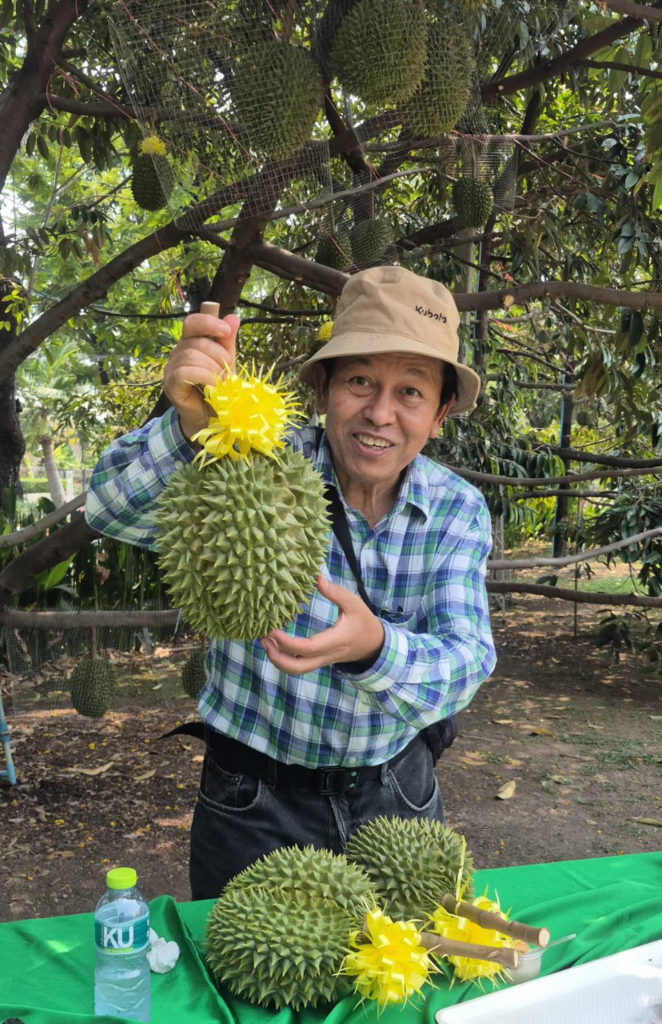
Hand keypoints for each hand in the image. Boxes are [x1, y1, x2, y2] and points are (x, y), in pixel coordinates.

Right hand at [164, 311, 240, 439]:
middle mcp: (177, 353)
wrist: (210, 418)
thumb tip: (233, 318)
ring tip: (223, 383)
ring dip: (214, 369)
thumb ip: (227, 341)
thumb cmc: (218, 389)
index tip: (227, 331)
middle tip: (228, 373)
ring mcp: (170, 368)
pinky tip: (213, 387)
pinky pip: (186, 371)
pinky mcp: (170, 384)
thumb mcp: (226, 362)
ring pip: (192, 356)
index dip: (209, 323)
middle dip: (219, 356)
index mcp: (189, 343)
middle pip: (197, 342)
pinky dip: (204, 377)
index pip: (193, 322)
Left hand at [260, 575, 384, 675]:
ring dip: (277, 659)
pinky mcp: (318, 660)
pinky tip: (275, 643)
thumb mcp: (354, 603)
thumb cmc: (363, 622)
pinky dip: (284, 658)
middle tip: (263, 639)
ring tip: (265, 641)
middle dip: (276, 657)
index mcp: (335, 641)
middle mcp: (326, 655)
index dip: (287, 643)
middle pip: (297, 668)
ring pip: (296, 670)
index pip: (307, 648)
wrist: (373, 645)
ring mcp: (321, 660)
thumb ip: (335, 592)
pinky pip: (298, 664)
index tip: (272, 630)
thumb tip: (316, 577)